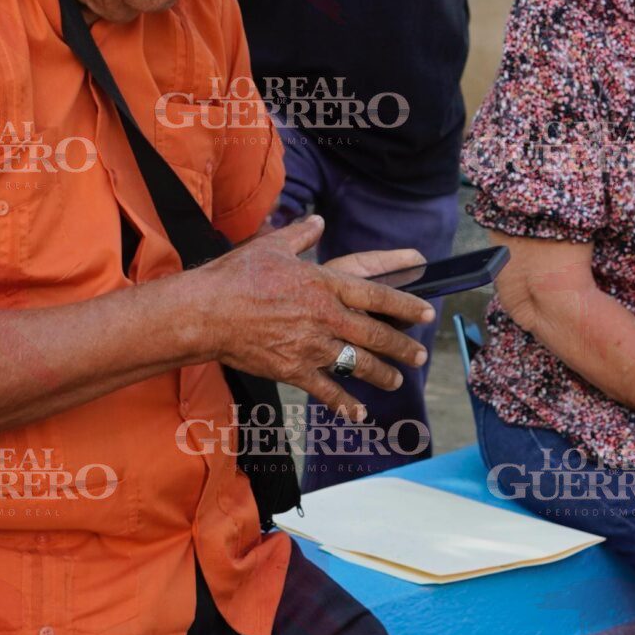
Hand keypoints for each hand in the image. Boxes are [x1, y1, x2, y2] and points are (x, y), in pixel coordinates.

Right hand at [195, 215, 431, 420]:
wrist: (207, 312)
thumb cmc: (237, 275)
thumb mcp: (272, 246)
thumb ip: (300, 235)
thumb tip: (316, 222)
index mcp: (325, 284)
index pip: (377, 296)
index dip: (406, 306)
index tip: (426, 313)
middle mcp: (326, 316)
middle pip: (375, 334)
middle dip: (402, 347)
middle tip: (419, 355)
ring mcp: (312, 346)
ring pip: (358, 363)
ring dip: (381, 374)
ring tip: (396, 380)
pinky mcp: (294, 369)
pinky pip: (327, 389)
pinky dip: (344, 402)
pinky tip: (358, 412)